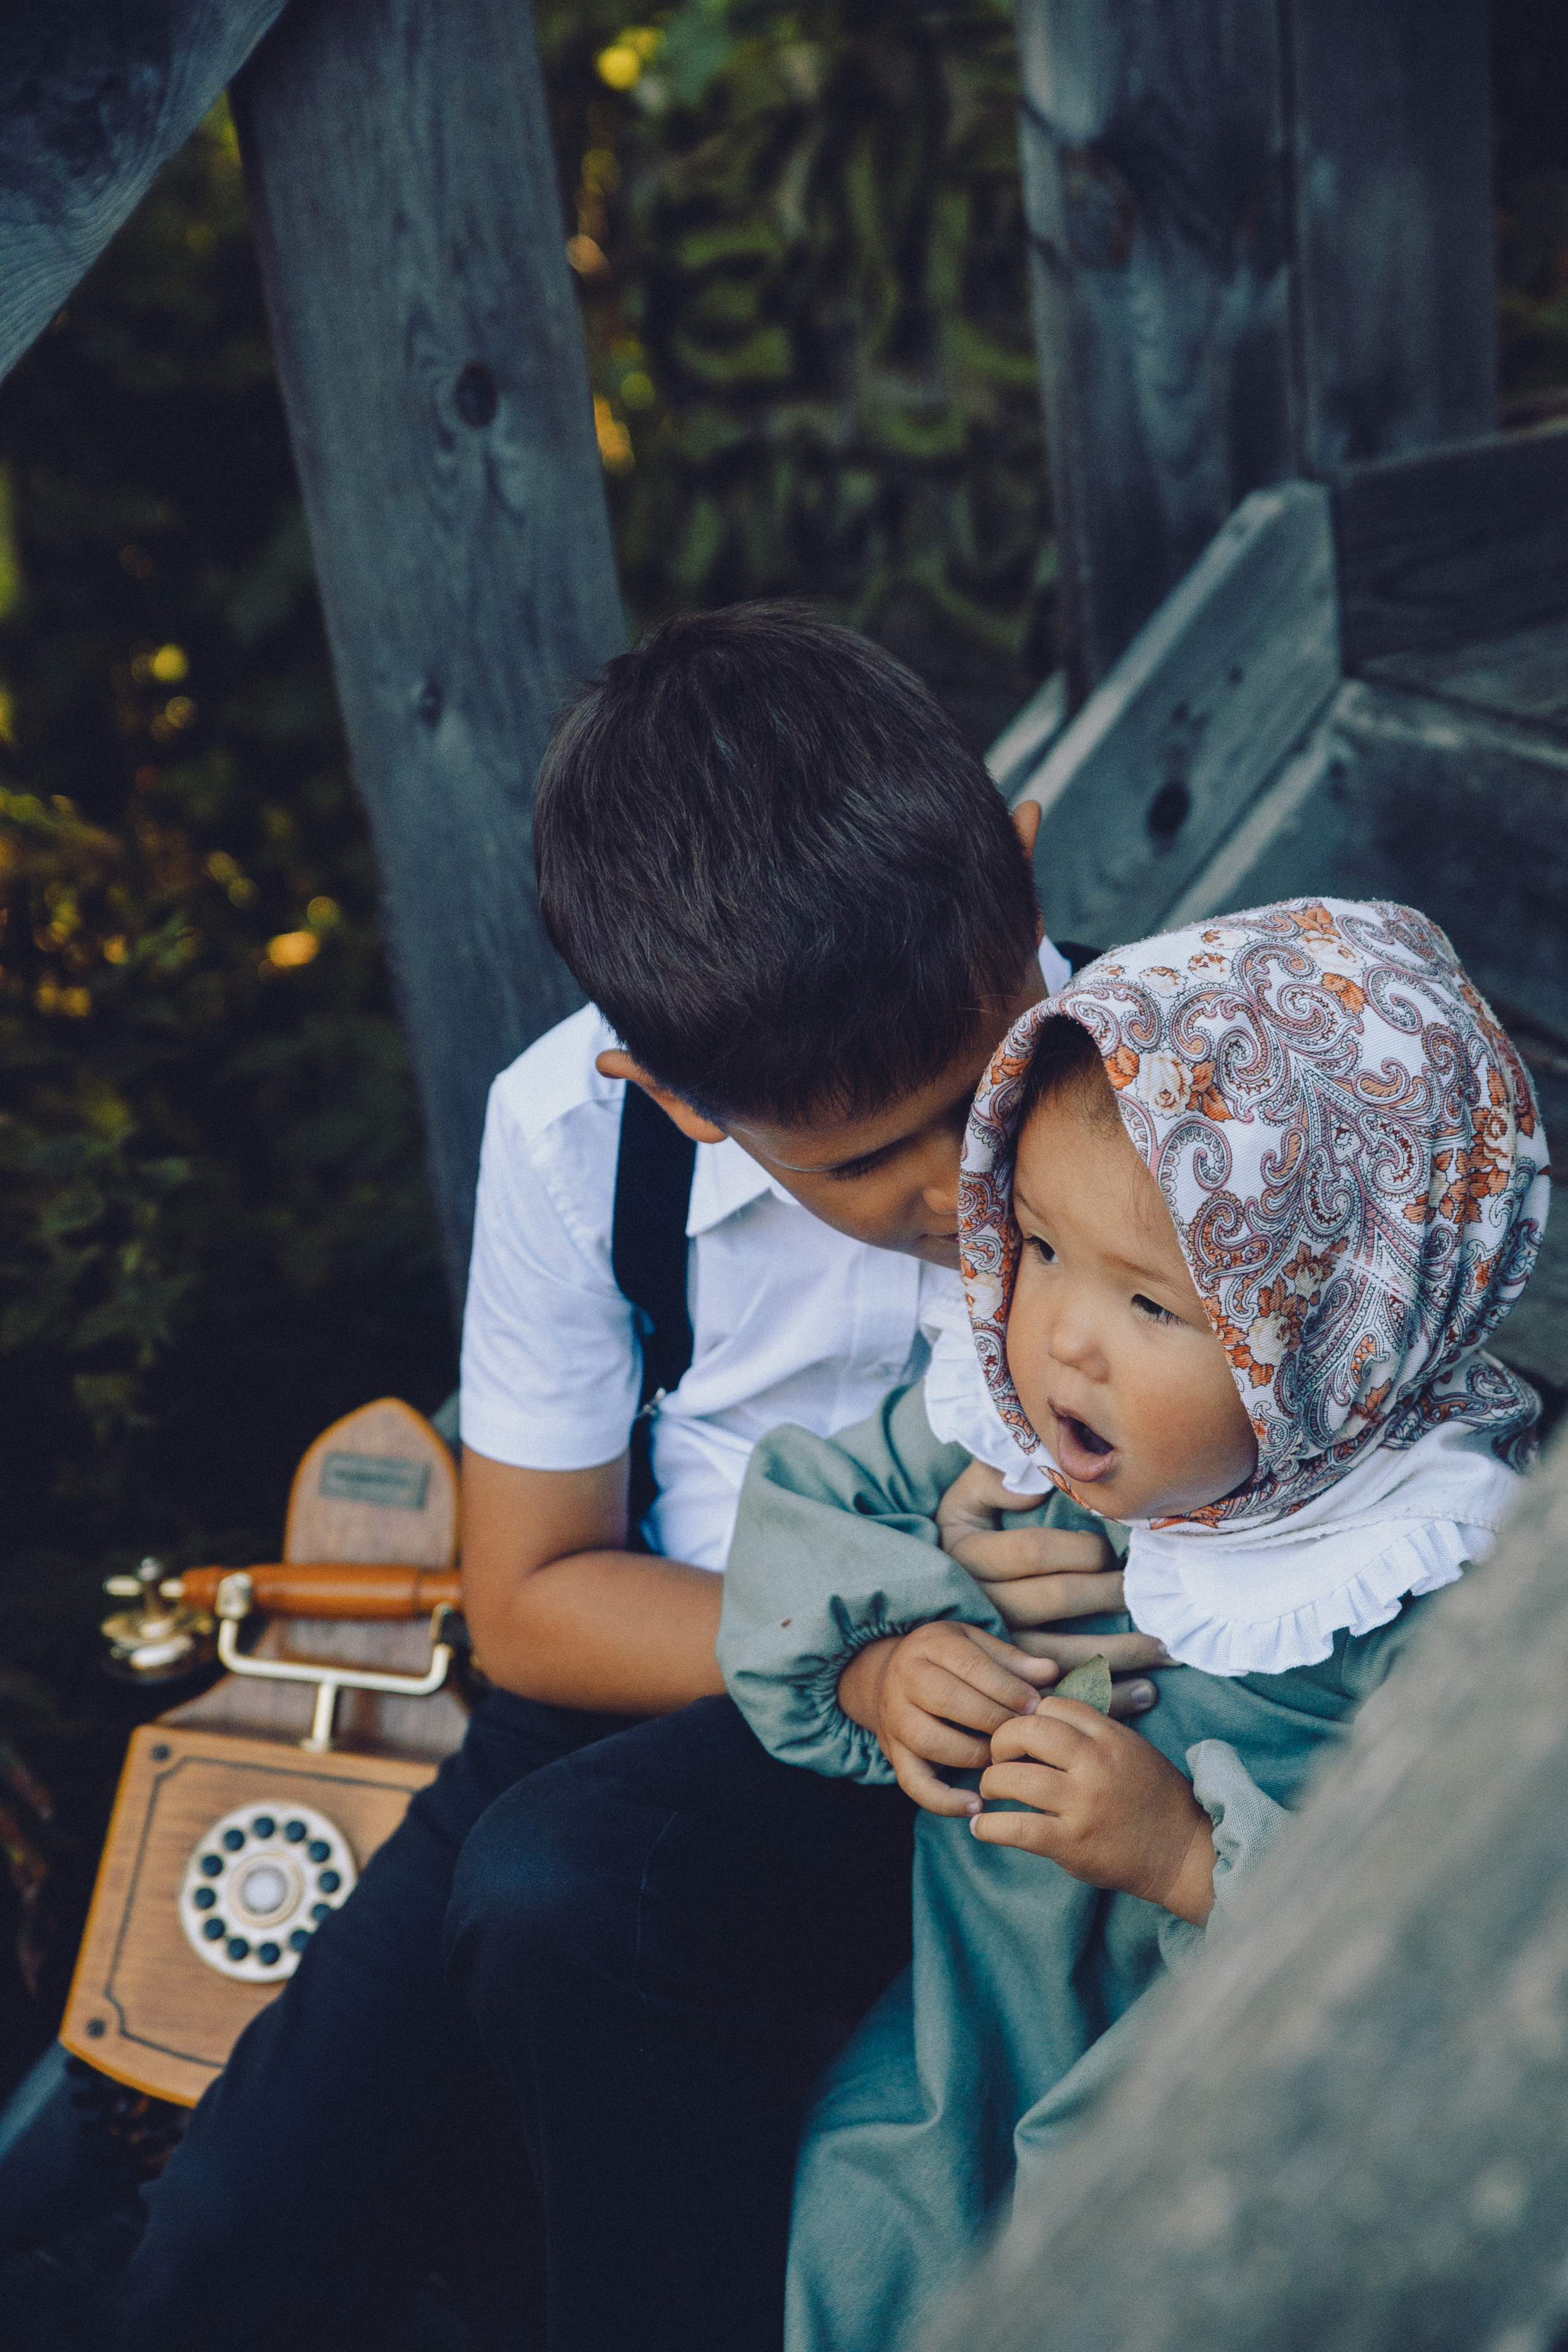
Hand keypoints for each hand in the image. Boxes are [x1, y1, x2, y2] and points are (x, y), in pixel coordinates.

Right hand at [837, 1622, 1058, 1816]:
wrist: (885, 1677)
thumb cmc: (946, 1661)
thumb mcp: (975, 1645)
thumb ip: (1011, 1660)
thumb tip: (1050, 1672)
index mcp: (930, 1645)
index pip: (969, 1665)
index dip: (1006, 1687)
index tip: (1035, 1706)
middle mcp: (905, 1679)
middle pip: (947, 1699)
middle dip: (992, 1719)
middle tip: (1022, 1735)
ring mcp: (894, 1718)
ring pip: (929, 1740)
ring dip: (973, 1754)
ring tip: (1002, 1759)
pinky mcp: (893, 1753)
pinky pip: (913, 1783)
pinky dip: (943, 1800)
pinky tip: (975, 1805)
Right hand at [936, 1460, 1171, 1695]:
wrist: (929, 1606)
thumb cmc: (968, 1540)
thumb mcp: (965, 1500)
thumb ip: (993, 1478)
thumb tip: (1035, 1482)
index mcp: (970, 1554)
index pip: (1034, 1550)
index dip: (1080, 1549)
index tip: (1111, 1550)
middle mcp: (982, 1603)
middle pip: (1055, 1599)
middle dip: (1112, 1594)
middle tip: (1154, 1591)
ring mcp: (999, 1650)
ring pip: (1064, 1653)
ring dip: (1123, 1652)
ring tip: (1169, 1646)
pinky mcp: (1015, 1684)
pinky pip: (1064, 1692)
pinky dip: (1108, 1697)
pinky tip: (1147, 1692)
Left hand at [973, 1704, 1216, 1923]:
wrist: (1184, 1853)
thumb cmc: (1153, 1800)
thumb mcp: (1131, 1750)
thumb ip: (1092, 1734)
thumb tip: (1040, 1717)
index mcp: (1110, 1738)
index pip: (1054, 1705)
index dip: (1028, 1716)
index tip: (1021, 1734)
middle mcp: (1096, 1764)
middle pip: (1028, 1730)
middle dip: (1001, 1741)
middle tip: (997, 1758)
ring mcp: (1083, 1804)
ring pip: (1014, 1778)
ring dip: (991, 1783)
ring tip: (989, 1791)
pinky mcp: (1073, 1843)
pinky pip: (1017, 1828)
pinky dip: (989, 1827)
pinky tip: (980, 1827)